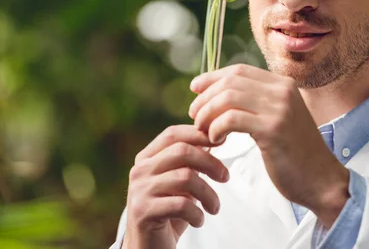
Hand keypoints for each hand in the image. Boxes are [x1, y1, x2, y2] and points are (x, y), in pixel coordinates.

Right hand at [123, 125, 229, 248]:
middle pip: (182, 152)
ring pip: (185, 177)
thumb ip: (191, 161)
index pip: (173, 134)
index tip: (222, 141)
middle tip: (225, 177)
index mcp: (146, 158)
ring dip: (209, 194)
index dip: (199, 134)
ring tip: (214, 207)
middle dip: (210, 163)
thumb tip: (215, 136)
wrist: (148, 247)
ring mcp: (139, 190)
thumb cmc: (169, 211)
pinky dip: (197, 213)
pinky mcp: (143, 211)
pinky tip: (199, 221)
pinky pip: (180, 204)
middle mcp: (140, 170)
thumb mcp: (180, 182)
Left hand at [188, 64, 349, 226]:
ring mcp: (280, 108)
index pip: (239, 70)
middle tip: (196, 117)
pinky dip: (216, 128)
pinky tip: (217, 141)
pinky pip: (231, 119)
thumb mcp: (279, 118)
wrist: (321, 179)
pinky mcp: (273, 129)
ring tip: (205, 131)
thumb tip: (220, 93)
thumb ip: (258, 103)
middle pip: (230, 81)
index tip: (195, 88)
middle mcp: (283, 91)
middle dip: (205, 98)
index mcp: (284, 84)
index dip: (213, 77)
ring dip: (208, 114)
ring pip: (228, 97)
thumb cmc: (295, 154)